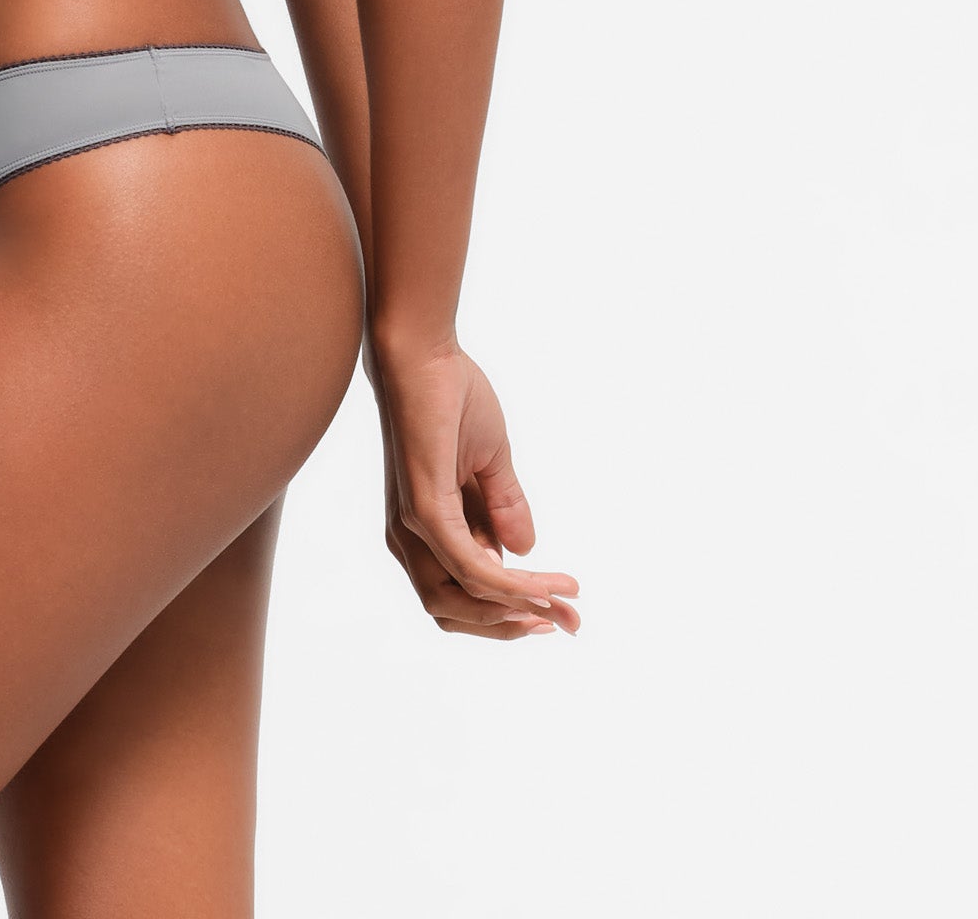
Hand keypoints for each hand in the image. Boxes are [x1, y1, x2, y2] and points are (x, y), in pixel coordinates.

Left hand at [366, 338, 579, 638]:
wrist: (425, 352)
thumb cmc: (449, 396)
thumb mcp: (489, 462)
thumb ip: (504, 507)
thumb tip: (526, 551)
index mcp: (425, 528)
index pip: (463, 592)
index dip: (512, 610)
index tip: (565, 612)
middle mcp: (409, 535)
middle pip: (454, 612)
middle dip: (513, 625)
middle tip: (567, 622)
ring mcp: (413, 525)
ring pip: (460, 600)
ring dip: (516, 611)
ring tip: (562, 603)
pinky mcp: (424, 509)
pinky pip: (469, 567)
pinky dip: (510, 585)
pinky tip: (544, 585)